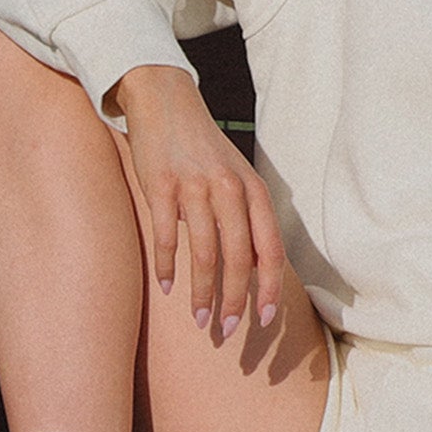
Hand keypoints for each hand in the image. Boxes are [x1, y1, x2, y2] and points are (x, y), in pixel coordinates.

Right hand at [108, 66, 295, 347]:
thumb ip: (247, 217)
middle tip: (225, 330)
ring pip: (204, 254)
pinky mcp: (162, 185)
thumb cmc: (202, 148)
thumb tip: (253, 268)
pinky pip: (167, 237)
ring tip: (198, 320)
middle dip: (232, 301)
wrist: (165, 101)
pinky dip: (167, 267)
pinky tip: (167, 287)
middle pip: (236, 259)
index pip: (269, 249)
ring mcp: (195, 187)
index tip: (266, 320)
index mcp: (253, 189)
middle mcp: (229, 188)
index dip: (270, 288)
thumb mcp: (235, 176)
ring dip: (201, 294)